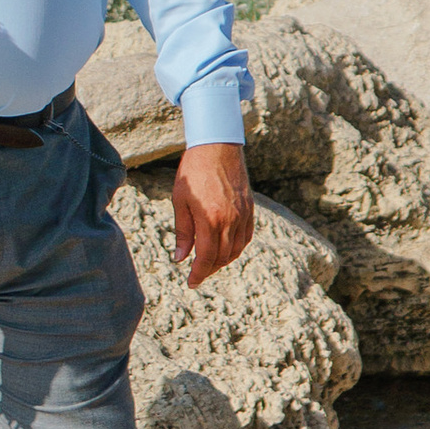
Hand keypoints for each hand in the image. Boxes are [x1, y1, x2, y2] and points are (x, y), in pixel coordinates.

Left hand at [173, 144, 253, 288]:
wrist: (216, 146)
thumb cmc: (193, 171)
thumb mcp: (180, 200)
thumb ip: (183, 231)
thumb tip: (180, 258)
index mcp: (210, 219)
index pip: (206, 257)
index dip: (198, 273)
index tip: (191, 282)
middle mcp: (230, 220)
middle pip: (222, 257)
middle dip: (209, 269)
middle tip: (197, 274)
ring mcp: (242, 214)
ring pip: (236, 250)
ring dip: (223, 261)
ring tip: (209, 263)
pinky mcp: (249, 208)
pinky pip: (246, 237)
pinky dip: (236, 248)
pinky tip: (226, 248)